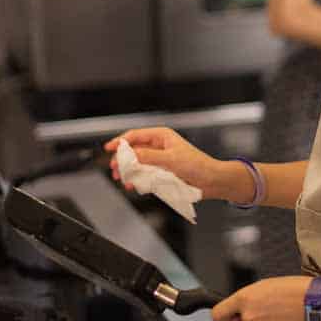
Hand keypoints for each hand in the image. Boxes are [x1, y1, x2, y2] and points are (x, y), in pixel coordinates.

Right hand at [104, 127, 223, 197]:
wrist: (211, 181)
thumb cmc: (197, 165)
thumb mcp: (170, 159)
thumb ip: (149, 157)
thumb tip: (132, 155)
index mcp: (162, 136)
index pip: (136, 136)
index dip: (121, 142)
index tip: (109, 148)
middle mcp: (159, 146)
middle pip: (134, 150)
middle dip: (123, 159)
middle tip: (114, 168)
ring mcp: (160, 160)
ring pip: (138, 163)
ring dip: (129, 171)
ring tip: (122, 179)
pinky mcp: (162, 172)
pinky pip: (145, 174)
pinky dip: (137, 179)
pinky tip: (133, 185)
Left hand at [212, 277, 310, 320]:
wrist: (316, 303)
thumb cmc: (295, 290)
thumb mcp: (266, 284)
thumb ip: (248, 297)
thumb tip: (241, 307)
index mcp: (245, 299)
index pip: (219, 314)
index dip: (224, 315)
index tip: (227, 316)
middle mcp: (248, 316)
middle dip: (252, 316)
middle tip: (270, 307)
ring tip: (281, 313)